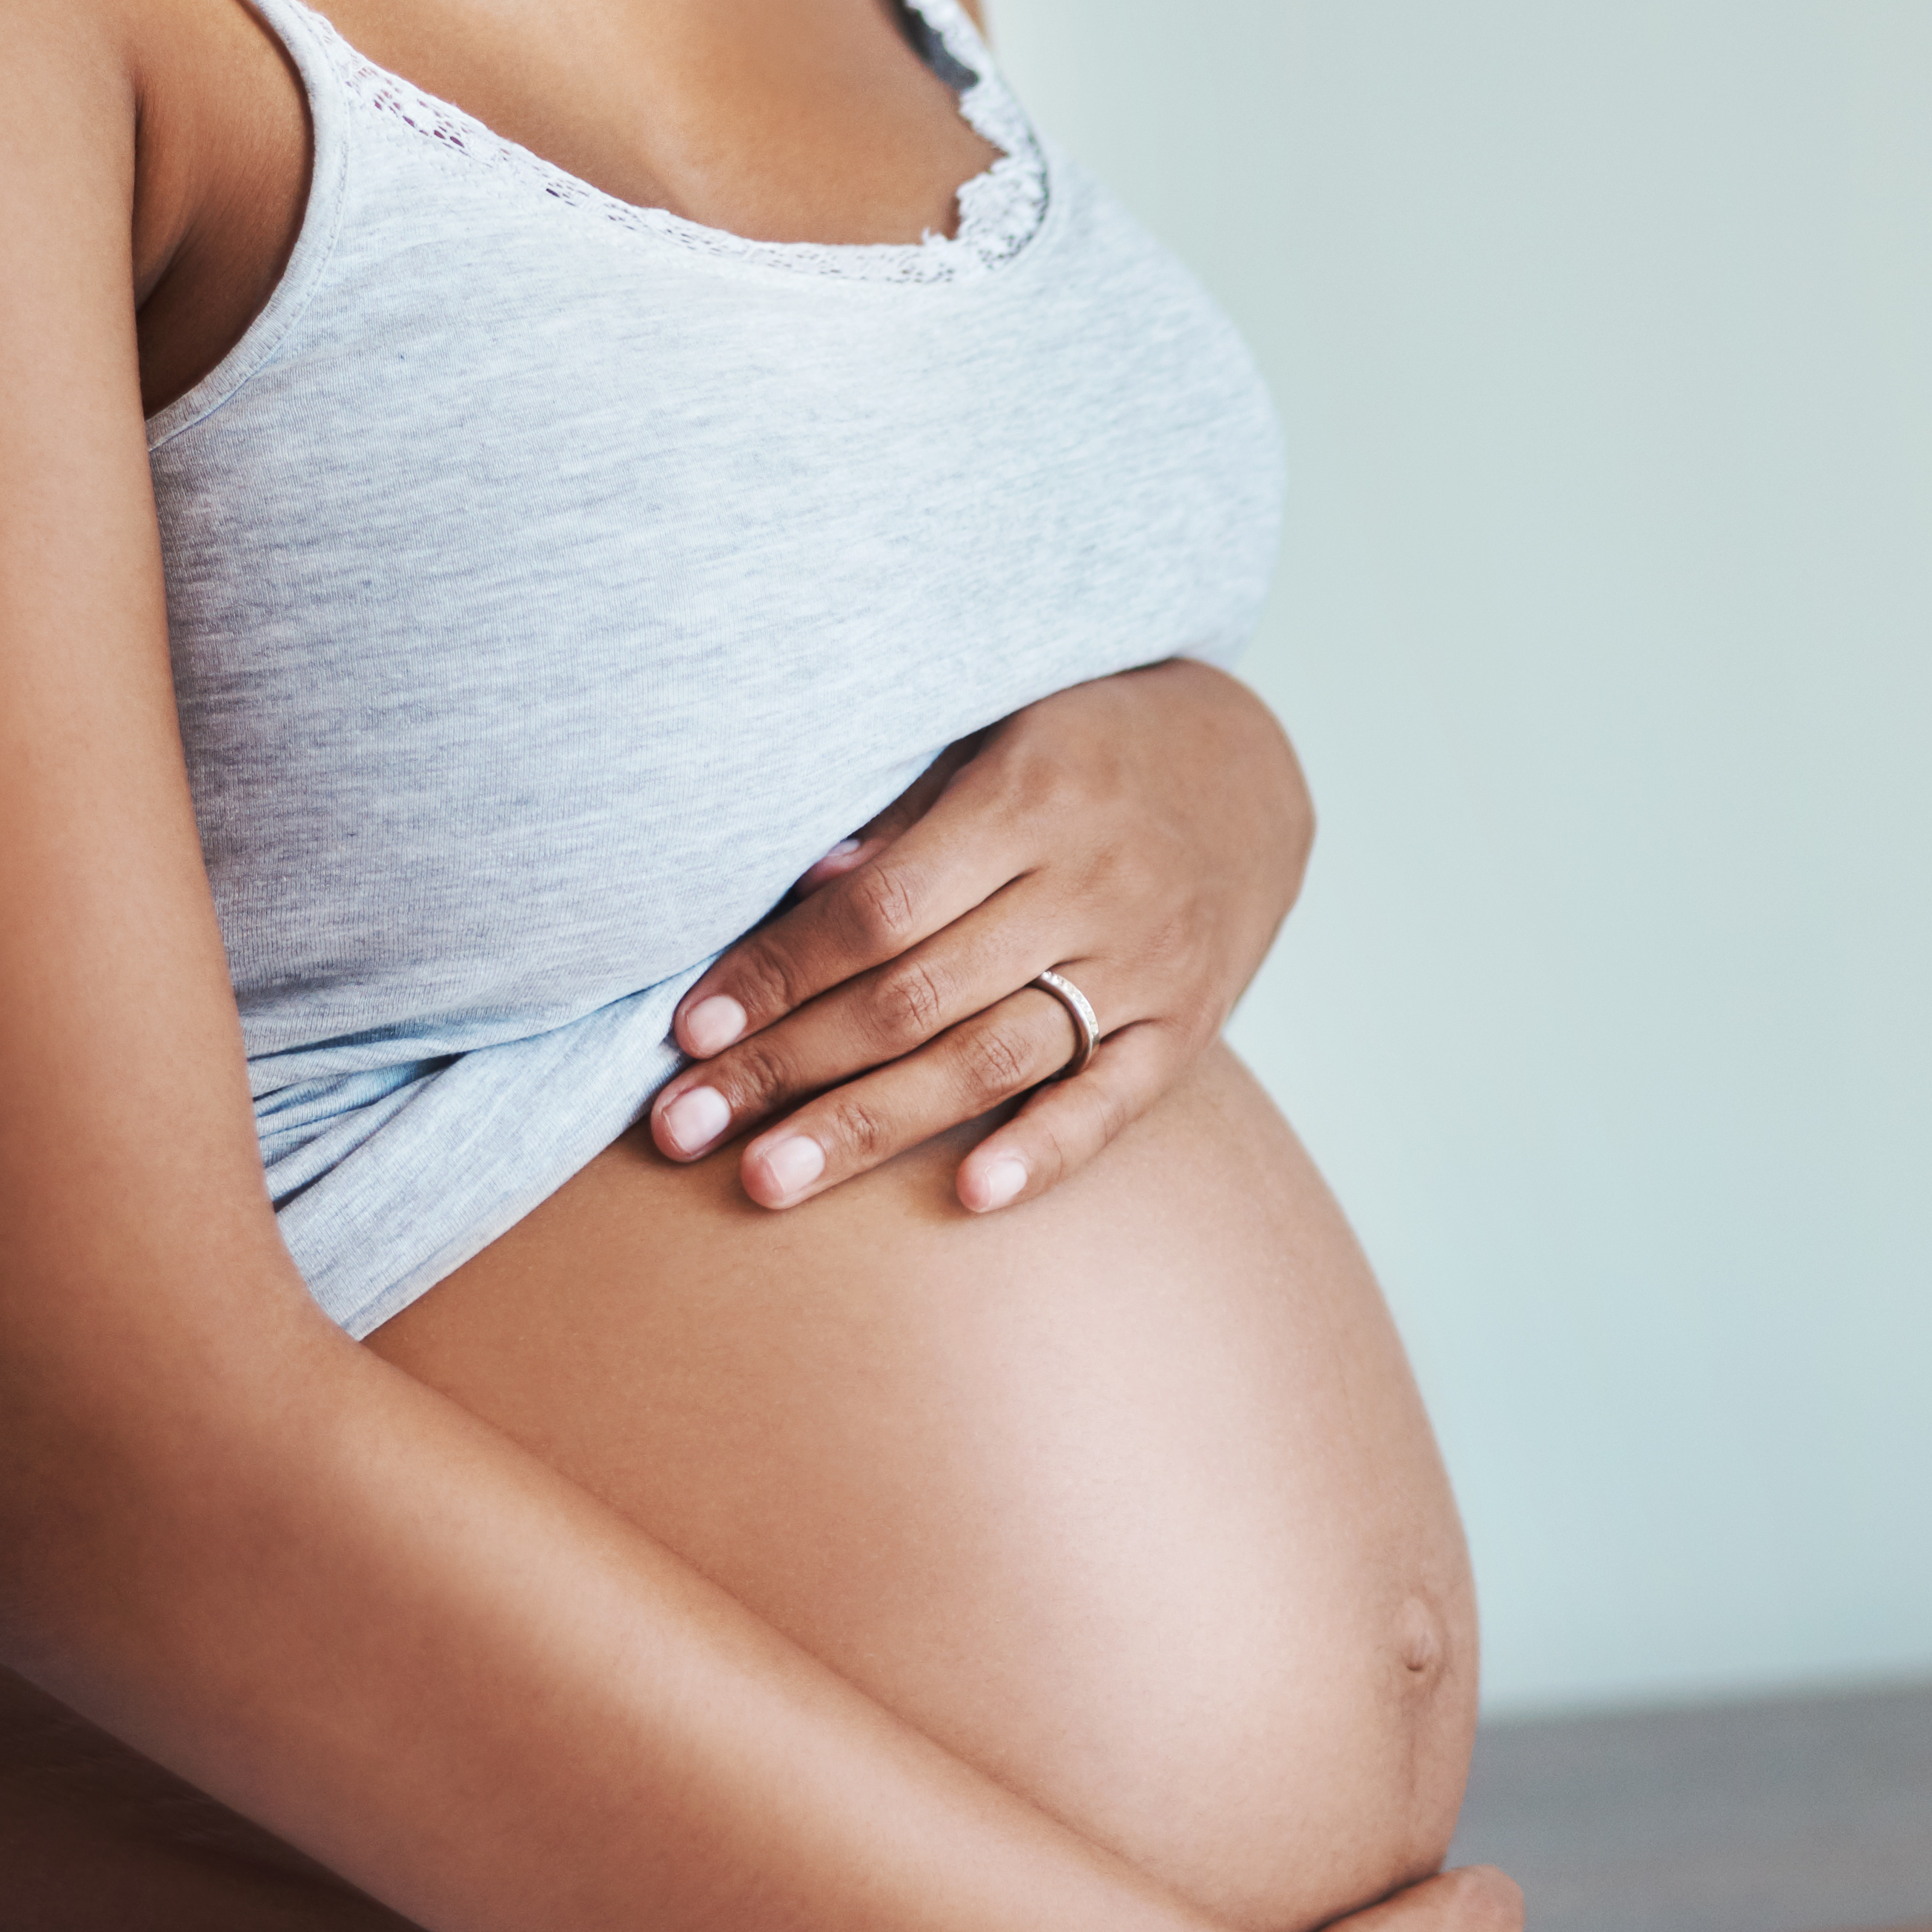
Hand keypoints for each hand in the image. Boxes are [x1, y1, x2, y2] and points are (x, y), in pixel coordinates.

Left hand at [647, 660, 1312, 1213]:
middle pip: (913, 999)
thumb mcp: (995, 736)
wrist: (1253, 767)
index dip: (778, 975)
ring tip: (767, 1181)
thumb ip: (905, 815)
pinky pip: (1112, 1101)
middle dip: (787, 1070)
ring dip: (870, 1128)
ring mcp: (1145, 964)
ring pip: (990, 1061)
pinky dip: (1042, 1150)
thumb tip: (803, 888)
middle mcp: (1089, 887)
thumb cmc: (1085, 746)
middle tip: (678, 1132)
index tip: (688, 1033)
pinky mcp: (1186, 1024)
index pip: (879, 912)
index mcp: (1027, 800)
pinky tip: (968, 1196)